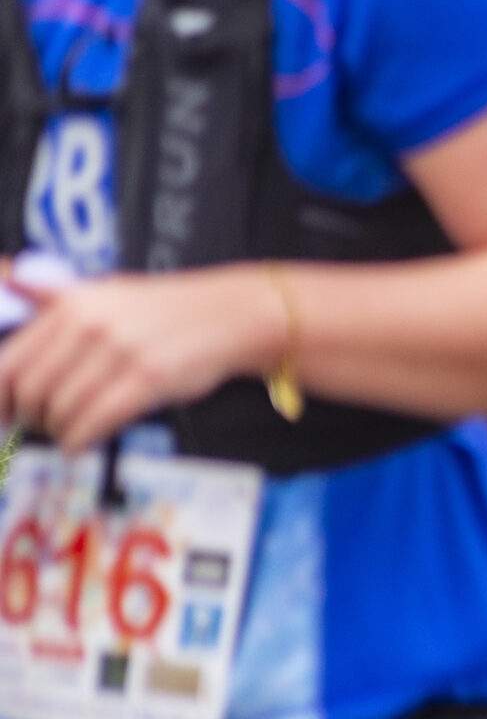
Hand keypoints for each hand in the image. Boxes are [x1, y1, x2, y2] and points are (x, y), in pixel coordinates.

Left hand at [0, 266, 281, 452]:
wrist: (233, 314)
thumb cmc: (169, 309)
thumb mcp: (109, 290)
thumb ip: (55, 294)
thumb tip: (9, 277)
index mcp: (74, 303)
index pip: (9, 362)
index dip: (0, 399)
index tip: (4, 416)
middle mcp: (91, 323)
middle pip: (31, 391)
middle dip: (32, 419)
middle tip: (44, 426)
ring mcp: (120, 350)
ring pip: (60, 411)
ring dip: (60, 432)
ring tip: (71, 432)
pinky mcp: (148, 377)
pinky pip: (93, 422)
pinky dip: (79, 441)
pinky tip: (83, 442)